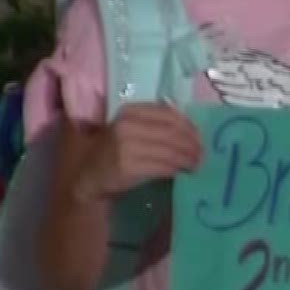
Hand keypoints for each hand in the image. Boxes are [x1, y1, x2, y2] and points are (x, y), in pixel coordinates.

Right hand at [71, 103, 203, 201]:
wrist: (87, 178)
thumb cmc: (113, 153)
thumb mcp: (129, 130)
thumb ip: (154, 124)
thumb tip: (190, 130)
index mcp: (129, 112)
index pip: (168, 114)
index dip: (188, 126)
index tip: (199, 137)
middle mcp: (126, 125)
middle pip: (172, 133)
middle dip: (192, 145)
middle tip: (202, 154)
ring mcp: (126, 146)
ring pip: (170, 150)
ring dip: (187, 159)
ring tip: (196, 165)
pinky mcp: (128, 166)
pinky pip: (162, 166)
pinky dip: (175, 169)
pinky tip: (181, 172)